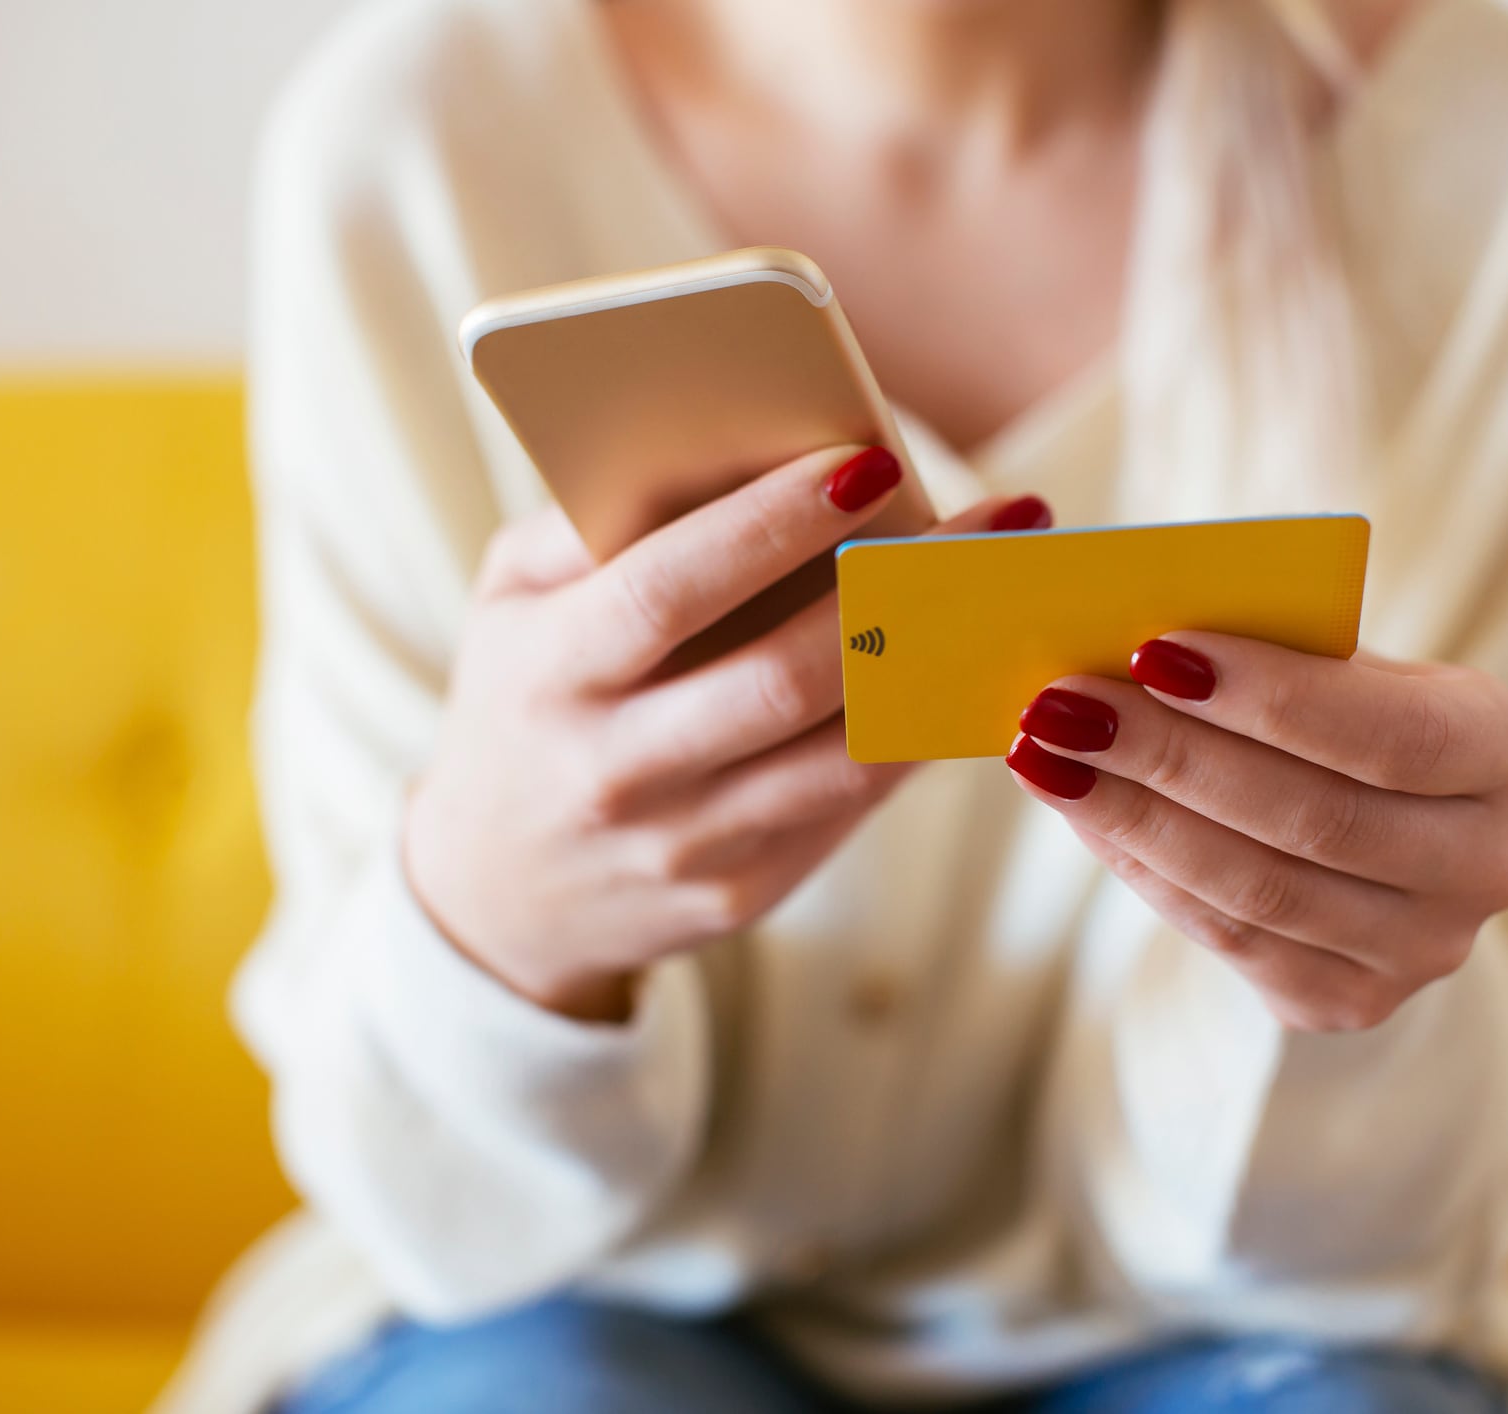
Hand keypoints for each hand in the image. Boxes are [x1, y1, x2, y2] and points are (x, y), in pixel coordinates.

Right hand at [407, 443, 1045, 1021]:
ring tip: (1011, 595)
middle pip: (784, 677)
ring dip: (940, 670)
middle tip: (998, 522)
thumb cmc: (523, 701)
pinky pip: (849, 804)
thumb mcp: (512, 604)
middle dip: (902, 590)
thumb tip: (731, 447)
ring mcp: (679, 845)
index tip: (867, 460)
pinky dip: (915, 735)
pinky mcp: (737, 894)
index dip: (770, 525)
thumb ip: (592, 526)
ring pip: (843, 753)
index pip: (669, 587)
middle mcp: (611, 769)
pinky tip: (969, 674)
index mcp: (549, 672)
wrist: (495, 896)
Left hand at [1004, 633, 1507, 1031]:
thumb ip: (1275, 647)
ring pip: (1257, 890)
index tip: (1155, 648)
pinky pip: (1226, 938)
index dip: (1273, 698)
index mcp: (1504, 751)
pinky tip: (1077, 808)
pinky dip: (1140, 868)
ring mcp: (1422, 952)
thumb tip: (1134, 635)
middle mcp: (1486, 865)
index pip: (1392, 733)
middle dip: (1172, 755)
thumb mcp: (1342, 662)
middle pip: (1312, 819)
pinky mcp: (1347, 1003)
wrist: (1380, 824)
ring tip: (1046, 751)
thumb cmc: (1340, 709)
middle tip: (1063, 701)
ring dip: (1133, 816)